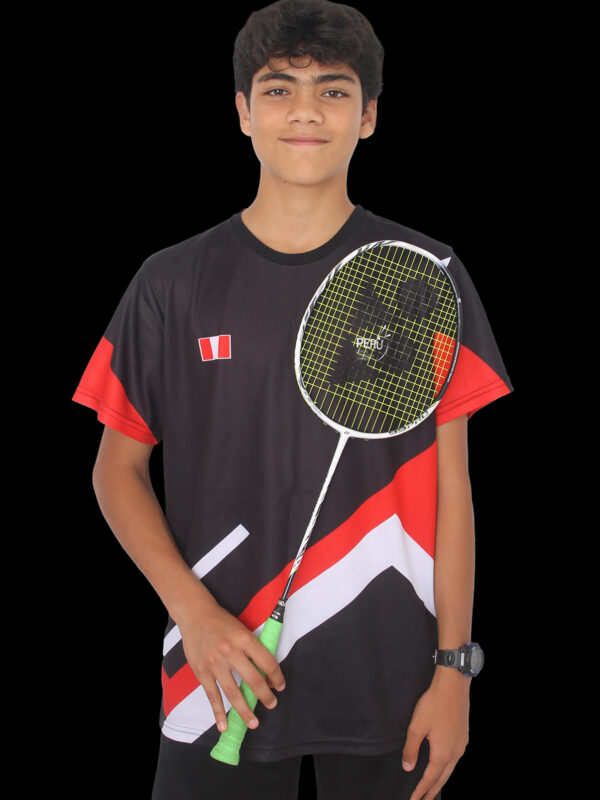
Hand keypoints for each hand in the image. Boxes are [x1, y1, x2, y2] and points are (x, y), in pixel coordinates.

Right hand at [178, 601, 285, 732]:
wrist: (195, 614)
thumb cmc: (221, 621)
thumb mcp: (242, 629)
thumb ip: (252, 649)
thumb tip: (265, 673)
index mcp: (244, 638)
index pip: (267, 662)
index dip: (276, 677)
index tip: (280, 686)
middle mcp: (230, 651)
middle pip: (253, 680)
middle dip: (265, 696)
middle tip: (271, 704)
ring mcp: (214, 663)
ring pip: (233, 692)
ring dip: (245, 711)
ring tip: (253, 722)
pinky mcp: (201, 671)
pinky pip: (212, 696)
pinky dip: (219, 713)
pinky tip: (224, 726)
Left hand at [402, 669, 469, 799]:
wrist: (453, 687)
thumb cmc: (434, 704)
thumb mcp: (416, 727)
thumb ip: (411, 749)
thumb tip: (408, 767)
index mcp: (442, 753)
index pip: (430, 779)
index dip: (420, 791)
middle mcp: (455, 753)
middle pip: (442, 779)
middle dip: (432, 791)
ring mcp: (461, 745)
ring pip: (450, 770)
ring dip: (440, 781)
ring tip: (432, 789)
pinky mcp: (464, 737)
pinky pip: (455, 760)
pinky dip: (447, 769)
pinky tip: (443, 766)